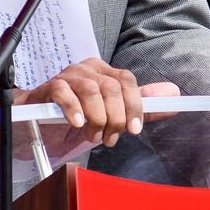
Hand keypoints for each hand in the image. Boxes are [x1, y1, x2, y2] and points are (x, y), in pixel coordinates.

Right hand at [23, 80, 179, 159]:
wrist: (35, 125)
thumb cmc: (75, 119)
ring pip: (91, 91)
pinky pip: (63, 92)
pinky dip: (73, 108)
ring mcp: (67, 77)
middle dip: (115, 118)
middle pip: (111, 88)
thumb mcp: (111, 116)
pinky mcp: (48, 88)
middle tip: (109, 138)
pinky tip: (76, 123)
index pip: (127, 81)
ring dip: (96, 118)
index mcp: (104, 73)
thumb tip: (174, 95)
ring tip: (92, 135)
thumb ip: (142, 107)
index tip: (134, 129)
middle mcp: (87, 70)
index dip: (135, 106)